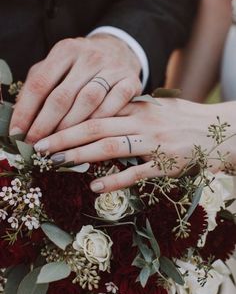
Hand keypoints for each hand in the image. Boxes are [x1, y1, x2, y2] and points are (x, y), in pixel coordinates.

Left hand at [9, 34, 141, 142]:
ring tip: (58, 145)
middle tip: (36, 145)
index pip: (40, 84)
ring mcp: (112, 68)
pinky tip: (88, 136)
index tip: (17, 133)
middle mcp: (89, 56)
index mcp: (65, 50)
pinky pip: (114, 105)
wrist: (119, 51)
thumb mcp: (58, 66)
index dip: (26, 111)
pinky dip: (99, 121)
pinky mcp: (131, 81)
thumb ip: (39, 85)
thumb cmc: (81, 64)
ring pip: (88, 102)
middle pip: (62, 95)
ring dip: (70, 127)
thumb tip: (20, 118)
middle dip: (46, 124)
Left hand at [33, 99, 234, 192]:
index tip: (49, 126)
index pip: (98, 108)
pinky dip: (115, 180)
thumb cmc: (187, 119)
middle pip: (97, 126)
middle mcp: (144, 121)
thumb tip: (108, 111)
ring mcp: (155, 143)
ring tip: (58, 162)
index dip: (71, 117)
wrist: (220, 132)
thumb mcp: (160, 106)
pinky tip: (95, 187)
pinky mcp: (166, 164)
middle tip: (41, 146)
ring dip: (82, 155)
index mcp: (140, 106)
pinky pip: (137, 173)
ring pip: (112, 146)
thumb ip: (133, 108)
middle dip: (65, 136)